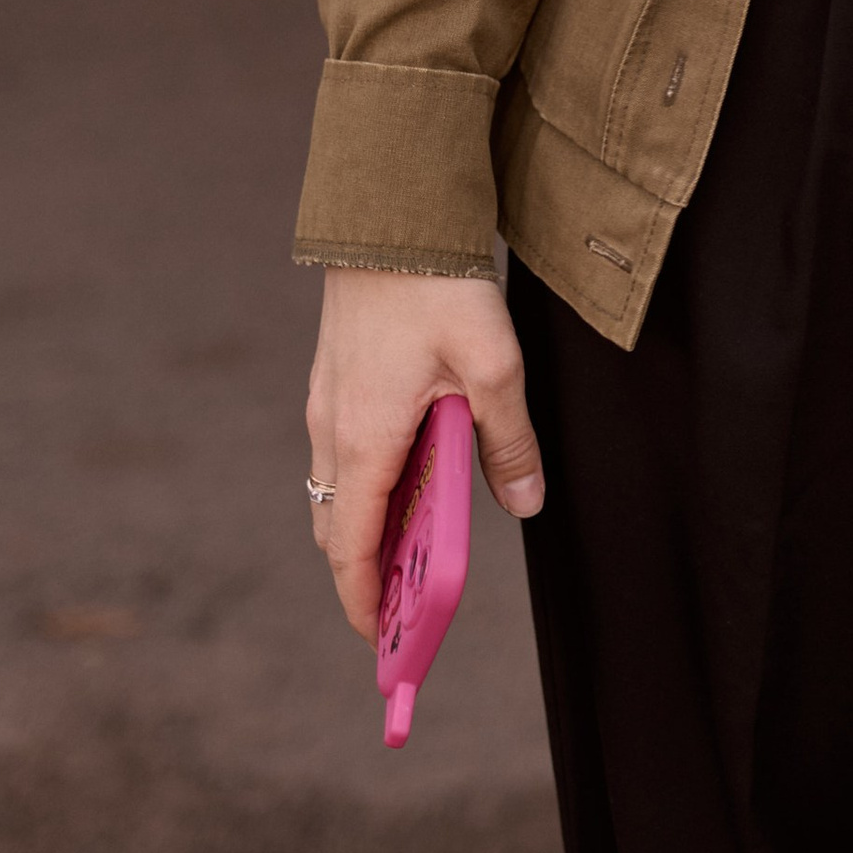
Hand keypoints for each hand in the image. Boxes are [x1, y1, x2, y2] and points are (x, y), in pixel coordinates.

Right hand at [304, 268, 545, 639]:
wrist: (390, 208)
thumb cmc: (439, 284)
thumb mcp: (493, 364)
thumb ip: (509, 439)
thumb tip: (526, 502)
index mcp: (364, 438)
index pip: (352, 549)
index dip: (366, 602)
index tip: (385, 643)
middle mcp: (332, 427)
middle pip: (339, 527)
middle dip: (367, 576)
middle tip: (407, 609)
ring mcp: (327, 400)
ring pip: (338, 489)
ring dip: (368, 528)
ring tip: (416, 552)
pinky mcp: (334, 376)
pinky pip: (341, 452)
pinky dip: (367, 484)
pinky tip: (412, 475)